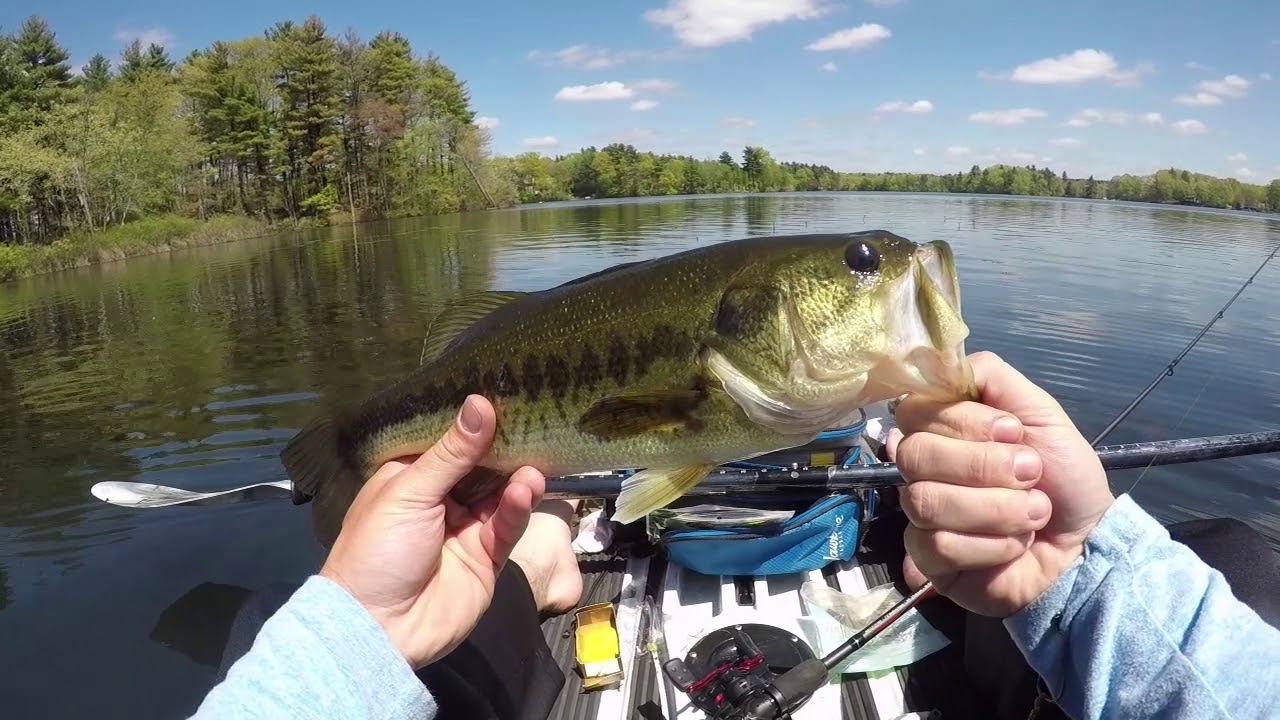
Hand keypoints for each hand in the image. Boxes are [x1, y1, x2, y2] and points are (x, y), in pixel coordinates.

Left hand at [318, 394, 544, 667]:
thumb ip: (452, 453)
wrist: (379, 629)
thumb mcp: (409, 493)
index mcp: (410, 479)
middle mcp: (440, 500)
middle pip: (481, 467)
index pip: (448, 443)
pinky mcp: (487, 557)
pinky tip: (525, 492)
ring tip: (531, 468)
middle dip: (505, 449)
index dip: (474, 423)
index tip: (505, 394)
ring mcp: (465, 529)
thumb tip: (480, 403)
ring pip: (500, 495)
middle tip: (533, 425)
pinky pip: (507, 527)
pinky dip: (517, 508)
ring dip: (516, 480)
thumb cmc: (377, 551)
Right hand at [886, 351, 1114, 616]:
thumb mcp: (1042, 413)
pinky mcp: (927, 558)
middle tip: (1031, 474)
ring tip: (1033, 514)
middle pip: (914, 455)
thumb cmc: (1065, 478)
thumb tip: (939, 362)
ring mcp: (920, 514)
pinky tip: (1013, 546)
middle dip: (983, 466)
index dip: (963, 422)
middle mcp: (924, 468)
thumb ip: (991, 378)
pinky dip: (990, 546)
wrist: (1087, 544)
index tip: (1012, 432)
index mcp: (944, 429)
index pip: (915, 410)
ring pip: (925, 501)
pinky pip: (937, 545)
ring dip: (994, 509)